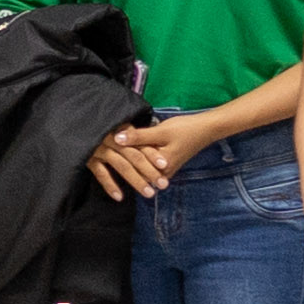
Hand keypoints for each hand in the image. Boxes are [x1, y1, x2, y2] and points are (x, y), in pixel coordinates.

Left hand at [87, 115, 210, 202]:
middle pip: (135, 168)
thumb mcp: (161, 131)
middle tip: (98, 153)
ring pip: (140, 167)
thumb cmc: (185, 129)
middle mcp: (160, 173)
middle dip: (118, 160)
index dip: (116, 154)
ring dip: (127, 161)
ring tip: (106, 156)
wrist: (205, 130)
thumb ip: (139, 136)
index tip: (99, 147)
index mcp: (159, 166)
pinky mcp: (163, 165)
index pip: (132, 163)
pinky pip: (146, 165)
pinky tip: (124, 156)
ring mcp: (162, 170)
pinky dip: (137, 159)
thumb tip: (116, 137)